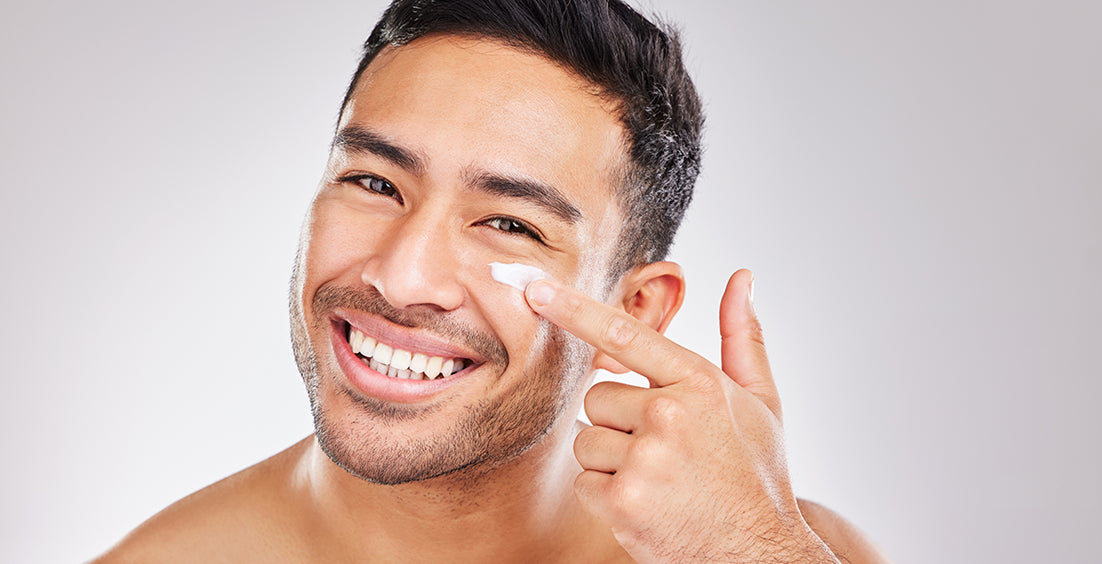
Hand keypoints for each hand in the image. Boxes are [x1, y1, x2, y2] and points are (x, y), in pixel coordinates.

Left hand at [525, 270, 837, 562]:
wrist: (760, 551)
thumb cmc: (756, 474)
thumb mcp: (762, 400)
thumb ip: (742, 336)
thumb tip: (741, 278)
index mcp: (700, 383)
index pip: (624, 333)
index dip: (573, 308)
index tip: (536, 289)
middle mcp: (670, 414)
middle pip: (596, 398)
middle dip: (617, 423)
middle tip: (661, 451)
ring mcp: (645, 459)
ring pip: (586, 441)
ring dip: (611, 462)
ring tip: (658, 479)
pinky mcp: (623, 500)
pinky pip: (584, 481)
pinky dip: (607, 496)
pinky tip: (647, 504)